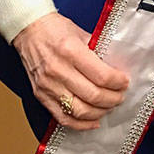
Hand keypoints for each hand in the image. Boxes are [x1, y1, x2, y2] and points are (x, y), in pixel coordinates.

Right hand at [11, 12, 129, 131]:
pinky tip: (93, 120)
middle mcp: (58, 70)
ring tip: (109, 106)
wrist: (29, 31)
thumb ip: (98, 51)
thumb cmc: (54, 29)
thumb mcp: (81, 33)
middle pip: (93, 96)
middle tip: (120, 96)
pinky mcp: (41, 96)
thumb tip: (116, 68)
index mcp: (70, 51)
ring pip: (80, 111)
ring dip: (100, 112)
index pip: (101, 76)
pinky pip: (63, 118)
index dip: (118, 82)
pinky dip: (81, 124)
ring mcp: (48, 86)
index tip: (124, 82)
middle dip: (113, 99)